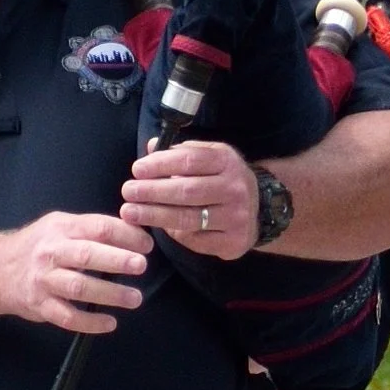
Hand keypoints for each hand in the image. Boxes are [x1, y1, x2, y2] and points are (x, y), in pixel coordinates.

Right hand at [0, 211, 151, 333]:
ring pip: (78, 287)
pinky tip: (110, 323)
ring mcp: (44, 280)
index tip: (147, 245)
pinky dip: (90, 322)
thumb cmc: (39, 246)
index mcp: (61, 228)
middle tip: (142, 265)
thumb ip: (92, 229)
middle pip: (86, 254)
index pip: (97, 227)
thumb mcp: (60, 226)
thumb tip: (135, 233)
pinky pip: (67, 317)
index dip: (124, 234)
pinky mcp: (40, 305)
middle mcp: (51, 252)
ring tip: (134, 298)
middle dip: (116, 260)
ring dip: (109, 294)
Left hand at [121, 139, 258, 260]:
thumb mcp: (209, 157)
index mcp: (226, 161)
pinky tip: (159, 227)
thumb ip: (181, 152)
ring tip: (130, 212)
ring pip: (189, 218)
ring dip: (155, 215)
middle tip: (127, 192)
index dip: (160, 165)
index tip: (136, 170)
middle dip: (152, 192)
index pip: (189, 161)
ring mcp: (236, 217)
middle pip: (187, 191)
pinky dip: (174, 233)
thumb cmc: (224, 179)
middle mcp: (235, 188)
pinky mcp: (233, 241)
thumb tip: (150, 147)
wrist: (262, 208)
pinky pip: (196, 239)